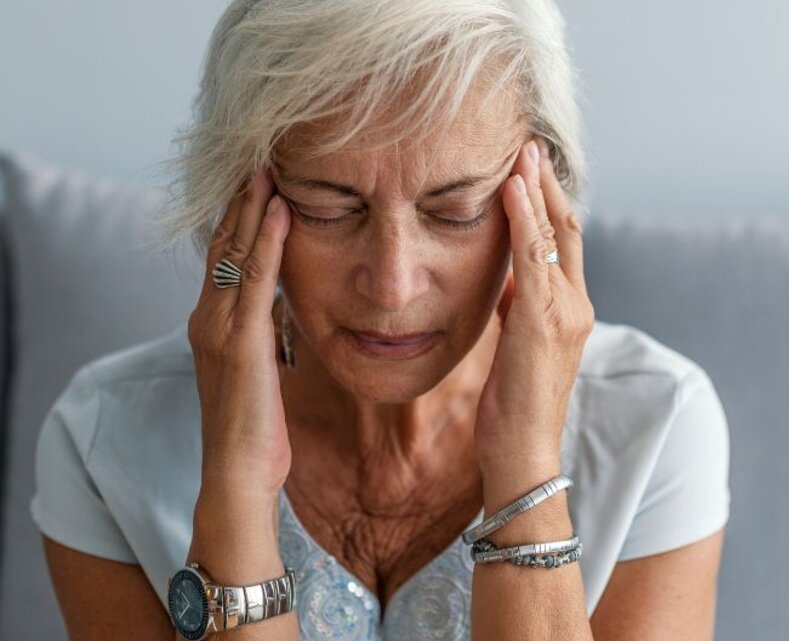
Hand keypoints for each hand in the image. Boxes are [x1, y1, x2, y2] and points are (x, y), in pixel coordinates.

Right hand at [186, 169, 292, 497]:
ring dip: (252, 207)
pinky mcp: (240, 342)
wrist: (239, 472)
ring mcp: (219, 328)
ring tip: (268, 167)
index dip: (238, 217)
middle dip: (241, 200)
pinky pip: (256, 280)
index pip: (223, 258)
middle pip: (223, 245)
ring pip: (235, 253)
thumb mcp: (260, 369)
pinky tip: (280, 211)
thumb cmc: (256, 428)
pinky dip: (268, 242)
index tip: (256, 181)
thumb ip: (263, 333)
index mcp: (213, 324)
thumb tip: (278, 306)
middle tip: (259, 156)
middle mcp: (207, 318)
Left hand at [473, 138, 594, 470]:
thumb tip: (505, 282)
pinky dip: (525, 219)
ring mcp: (565, 313)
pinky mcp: (543, 322)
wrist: (524, 455)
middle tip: (530, 146)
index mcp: (571, 312)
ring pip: (556, 236)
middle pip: (569, 230)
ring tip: (522, 153)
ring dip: (537, 190)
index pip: (565, 246)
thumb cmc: (514, 408)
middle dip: (549, 185)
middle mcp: (577, 307)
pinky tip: (511, 189)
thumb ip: (518, 312)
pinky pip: (535, 258)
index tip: (531, 170)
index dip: (550, 205)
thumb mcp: (516, 349)